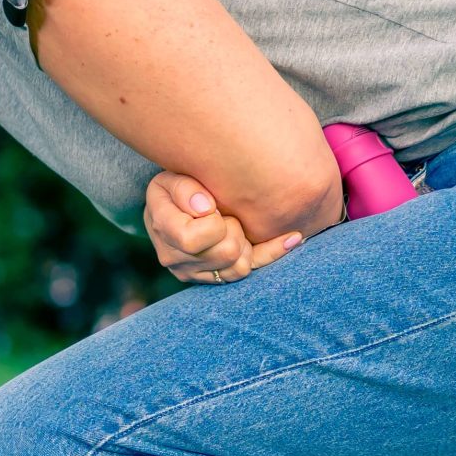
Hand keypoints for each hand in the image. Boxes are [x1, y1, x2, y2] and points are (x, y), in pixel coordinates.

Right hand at [143, 172, 301, 285]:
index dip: (212, 223)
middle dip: (233, 230)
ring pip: (239, 268)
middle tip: (227, 214)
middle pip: (224, 254)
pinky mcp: (213, 278)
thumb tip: (205, 209)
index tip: (213, 206)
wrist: (177, 202)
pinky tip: (293, 237)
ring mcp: (193, 272)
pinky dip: (273, 252)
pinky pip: (250, 273)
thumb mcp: (174, 176)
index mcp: (162, 228)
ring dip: (245, 244)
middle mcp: (173, 257)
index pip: (191, 240)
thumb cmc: (179, 184)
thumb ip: (184, 188)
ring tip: (235, 224)